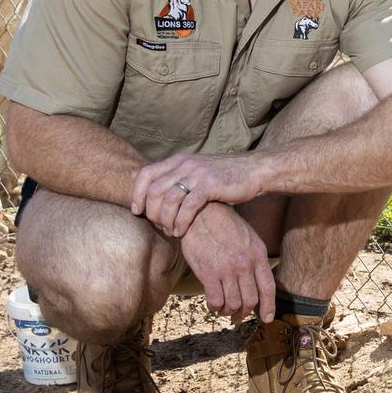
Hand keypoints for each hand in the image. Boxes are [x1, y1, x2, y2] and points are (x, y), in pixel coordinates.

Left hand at [131, 152, 266, 237]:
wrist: (255, 170)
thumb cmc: (226, 176)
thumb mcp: (198, 172)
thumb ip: (180, 179)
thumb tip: (159, 198)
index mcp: (179, 160)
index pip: (145, 174)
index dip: (136, 194)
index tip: (138, 211)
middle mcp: (185, 164)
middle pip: (154, 190)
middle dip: (152, 213)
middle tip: (158, 226)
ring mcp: (197, 174)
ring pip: (168, 200)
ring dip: (165, 220)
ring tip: (170, 231)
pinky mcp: (210, 186)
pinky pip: (187, 207)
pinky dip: (180, 222)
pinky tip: (181, 231)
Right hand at [179, 202, 275, 322]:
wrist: (201, 213)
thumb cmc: (224, 224)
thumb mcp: (248, 238)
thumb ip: (254, 258)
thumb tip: (256, 281)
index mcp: (258, 255)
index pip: (268, 288)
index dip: (268, 307)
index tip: (267, 318)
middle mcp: (245, 264)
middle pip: (250, 300)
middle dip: (244, 313)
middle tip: (238, 317)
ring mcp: (227, 270)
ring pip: (233, 304)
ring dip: (228, 311)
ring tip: (224, 310)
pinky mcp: (209, 273)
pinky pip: (216, 301)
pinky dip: (215, 307)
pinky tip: (212, 305)